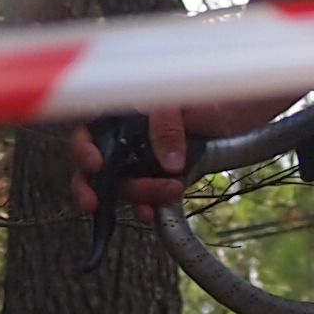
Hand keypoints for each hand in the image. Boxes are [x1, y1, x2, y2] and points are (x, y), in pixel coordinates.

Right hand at [66, 111, 192, 221]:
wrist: (231, 120)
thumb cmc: (202, 99)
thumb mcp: (182, 102)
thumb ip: (168, 126)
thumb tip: (168, 164)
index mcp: (121, 111)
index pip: (87, 128)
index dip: (83, 147)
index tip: (96, 164)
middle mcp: (123, 137)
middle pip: (93, 164)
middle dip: (88, 185)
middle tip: (92, 201)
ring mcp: (137, 161)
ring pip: (120, 184)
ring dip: (138, 194)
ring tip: (169, 190)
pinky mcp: (155, 180)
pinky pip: (141, 199)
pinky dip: (145, 208)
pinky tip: (153, 213)